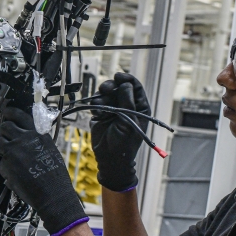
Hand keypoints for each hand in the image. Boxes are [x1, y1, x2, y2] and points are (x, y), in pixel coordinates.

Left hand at [0, 107, 87, 235]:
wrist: (52, 194)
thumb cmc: (55, 176)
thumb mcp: (50, 150)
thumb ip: (37, 141)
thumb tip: (27, 137)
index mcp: (38, 134)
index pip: (20, 115)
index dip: (10, 112)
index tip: (6, 112)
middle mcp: (25, 139)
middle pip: (5, 126)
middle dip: (4, 130)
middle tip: (6, 136)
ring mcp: (14, 150)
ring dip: (1, 147)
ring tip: (9, 156)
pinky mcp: (6, 163)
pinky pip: (0, 161)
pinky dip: (4, 166)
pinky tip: (14, 172)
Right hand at [90, 73, 150, 191]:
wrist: (109, 159)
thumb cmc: (124, 144)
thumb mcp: (129, 122)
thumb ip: (127, 102)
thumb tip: (125, 84)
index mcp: (139, 107)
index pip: (135, 86)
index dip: (127, 79)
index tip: (118, 76)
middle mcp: (127, 105)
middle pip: (119, 87)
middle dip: (111, 86)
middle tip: (104, 89)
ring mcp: (114, 109)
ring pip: (107, 93)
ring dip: (102, 96)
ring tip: (99, 105)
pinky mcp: (101, 113)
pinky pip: (98, 102)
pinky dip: (96, 105)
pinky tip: (96, 114)